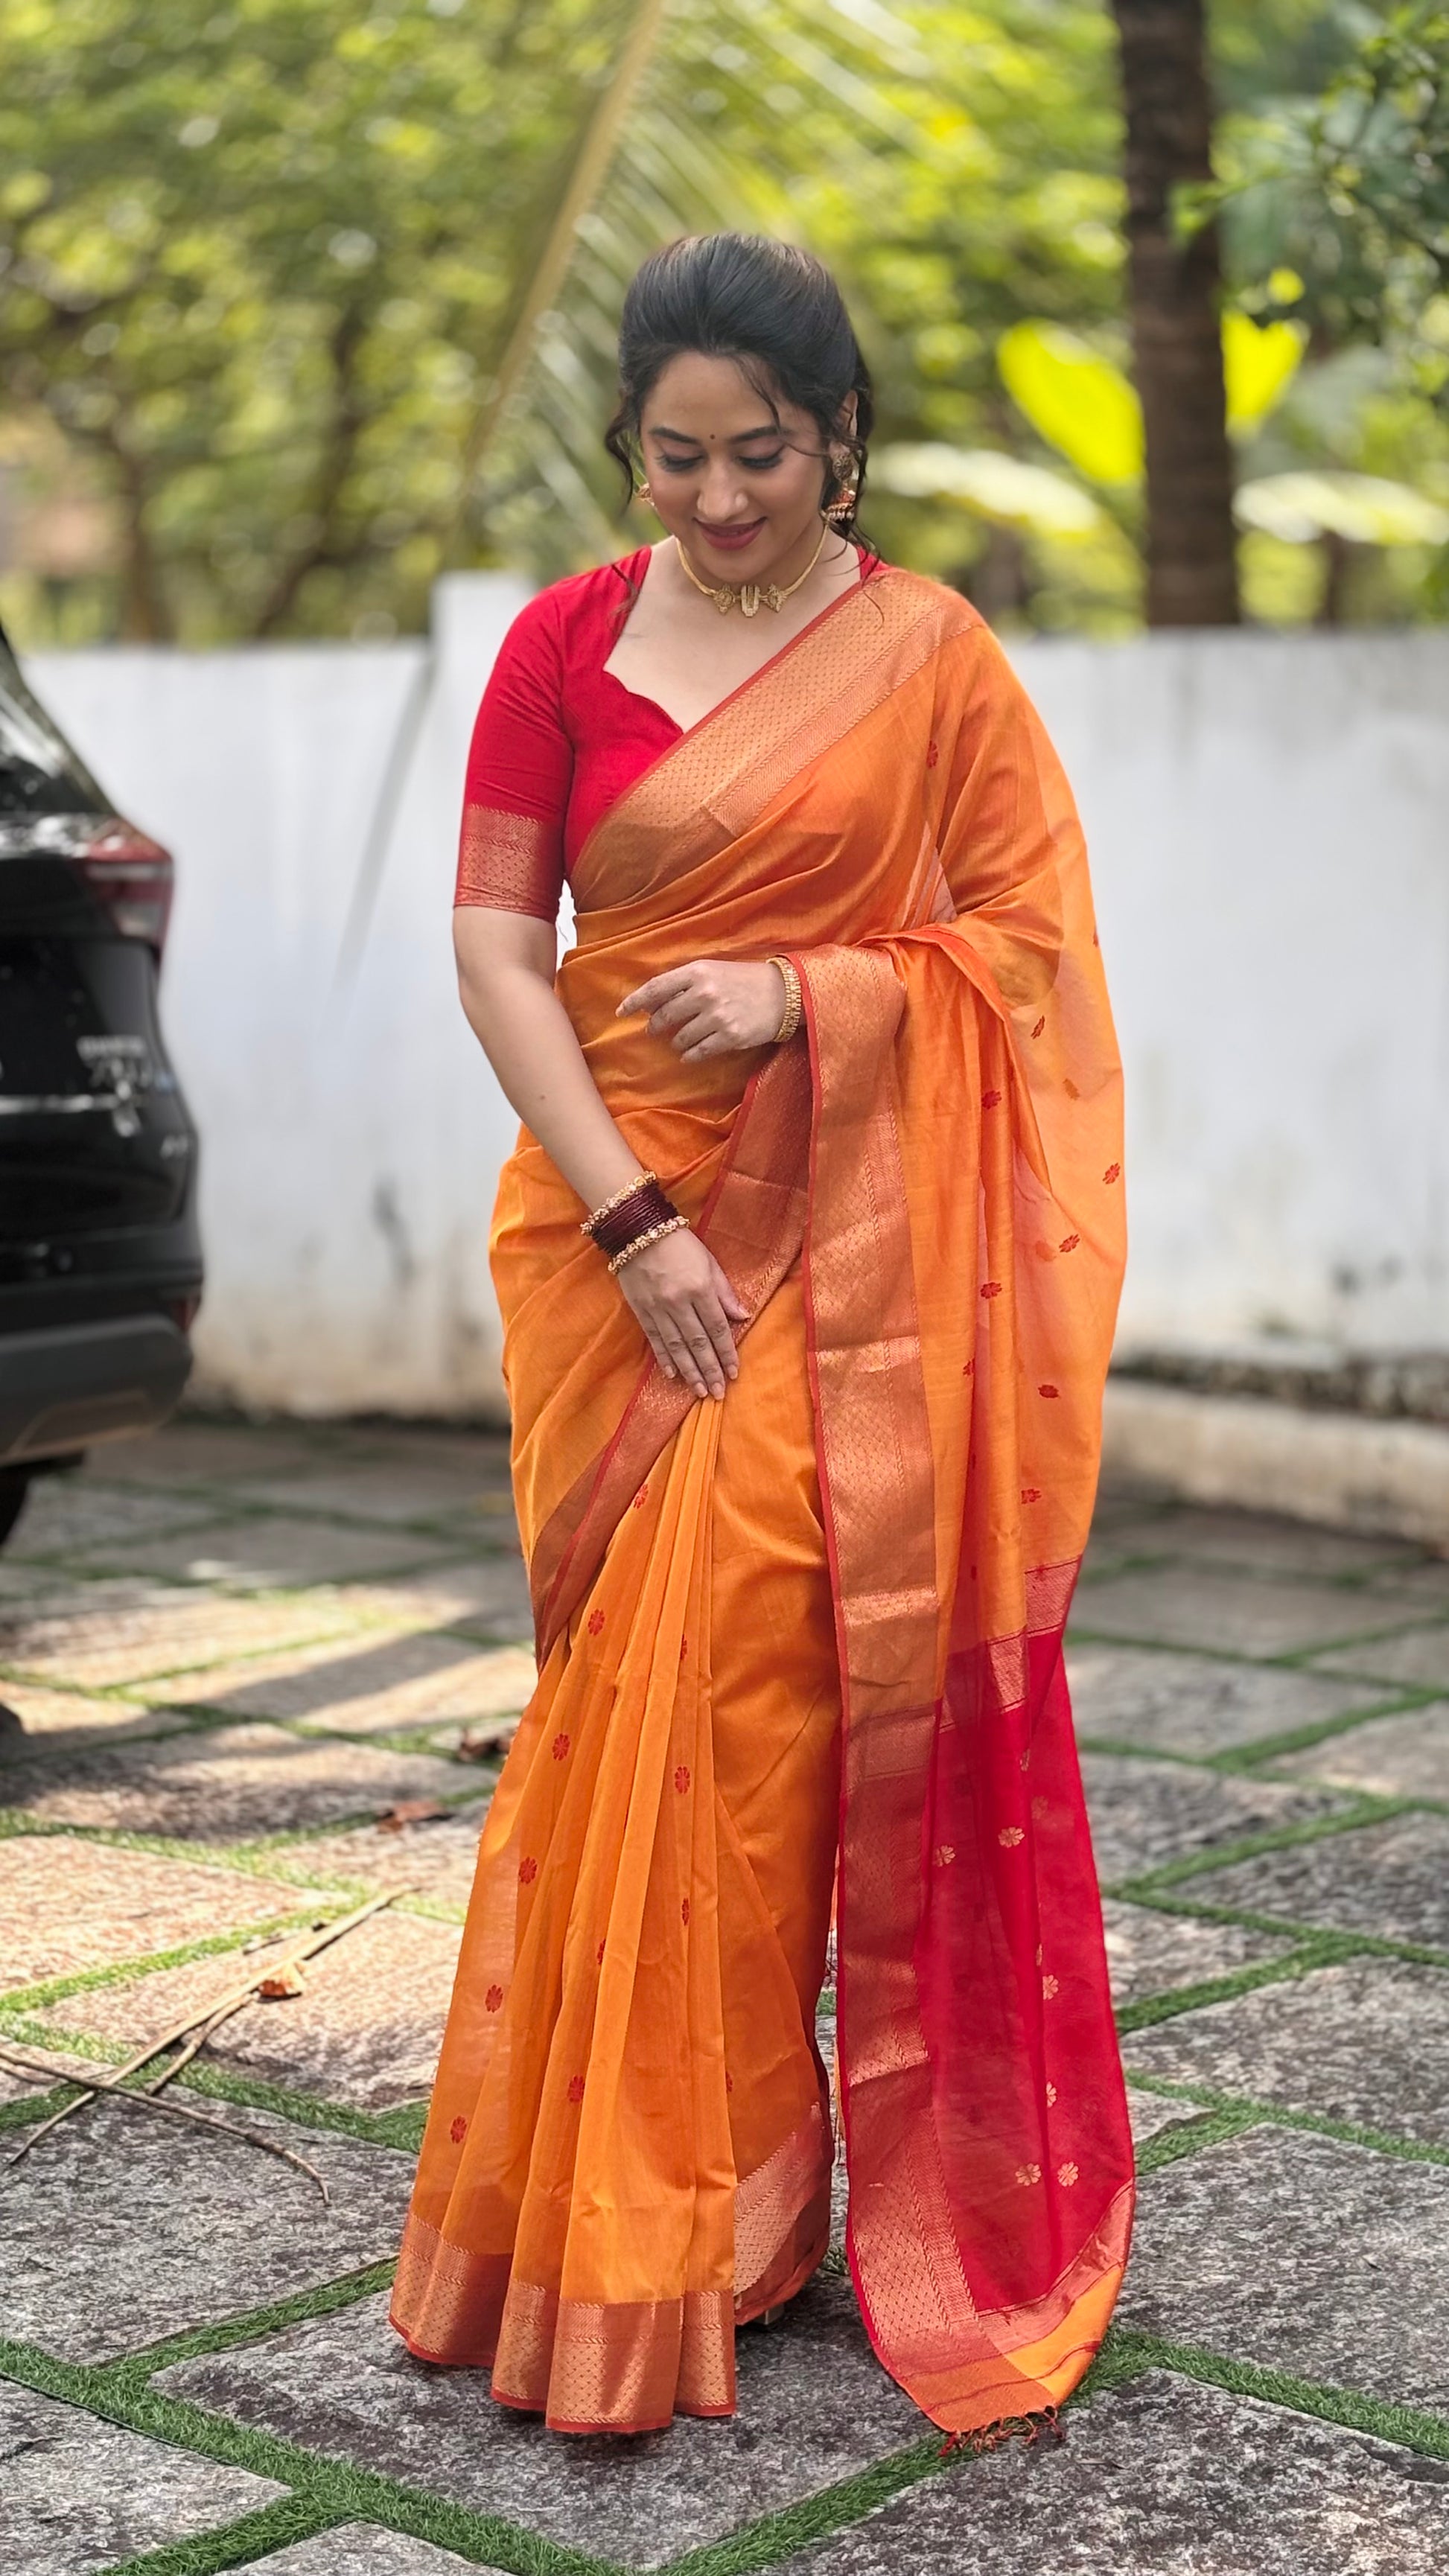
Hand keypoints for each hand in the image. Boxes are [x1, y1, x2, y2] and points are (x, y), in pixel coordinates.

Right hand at [615, 1225, 748, 1398]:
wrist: (637, 1230)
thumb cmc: (680, 1243)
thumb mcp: (709, 1262)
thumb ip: (725, 1292)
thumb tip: (743, 1317)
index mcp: (700, 1288)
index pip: (717, 1328)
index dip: (727, 1353)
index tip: (734, 1372)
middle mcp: (679, 1302)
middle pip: (698, 1343)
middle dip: (710, 1370)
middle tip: (718, 1392)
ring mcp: (658, 1308)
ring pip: (677, 1346)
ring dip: (690, 1371)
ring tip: (699, 1390)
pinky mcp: (640, 1310)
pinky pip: (654, 1339)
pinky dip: (664, 1358)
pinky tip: (672, 1375)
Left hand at [617, 959, 786, 1059]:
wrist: (784, 994)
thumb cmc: (744, 980)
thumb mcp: (713, 970)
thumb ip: (683, 982)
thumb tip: (651, 1002)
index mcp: (697, 972)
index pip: (655, 988)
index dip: (634, 1001)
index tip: (621, 1012)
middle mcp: (705, 993)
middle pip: (664, 1016)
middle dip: (655, 1026)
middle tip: (654, 1030)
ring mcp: (718, 1017)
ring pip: (680, 1038)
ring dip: (676, 1042)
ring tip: (682, 1040)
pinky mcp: (730, 1037)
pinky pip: (698, 1052)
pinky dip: (690, 1054)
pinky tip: (691, 1053)